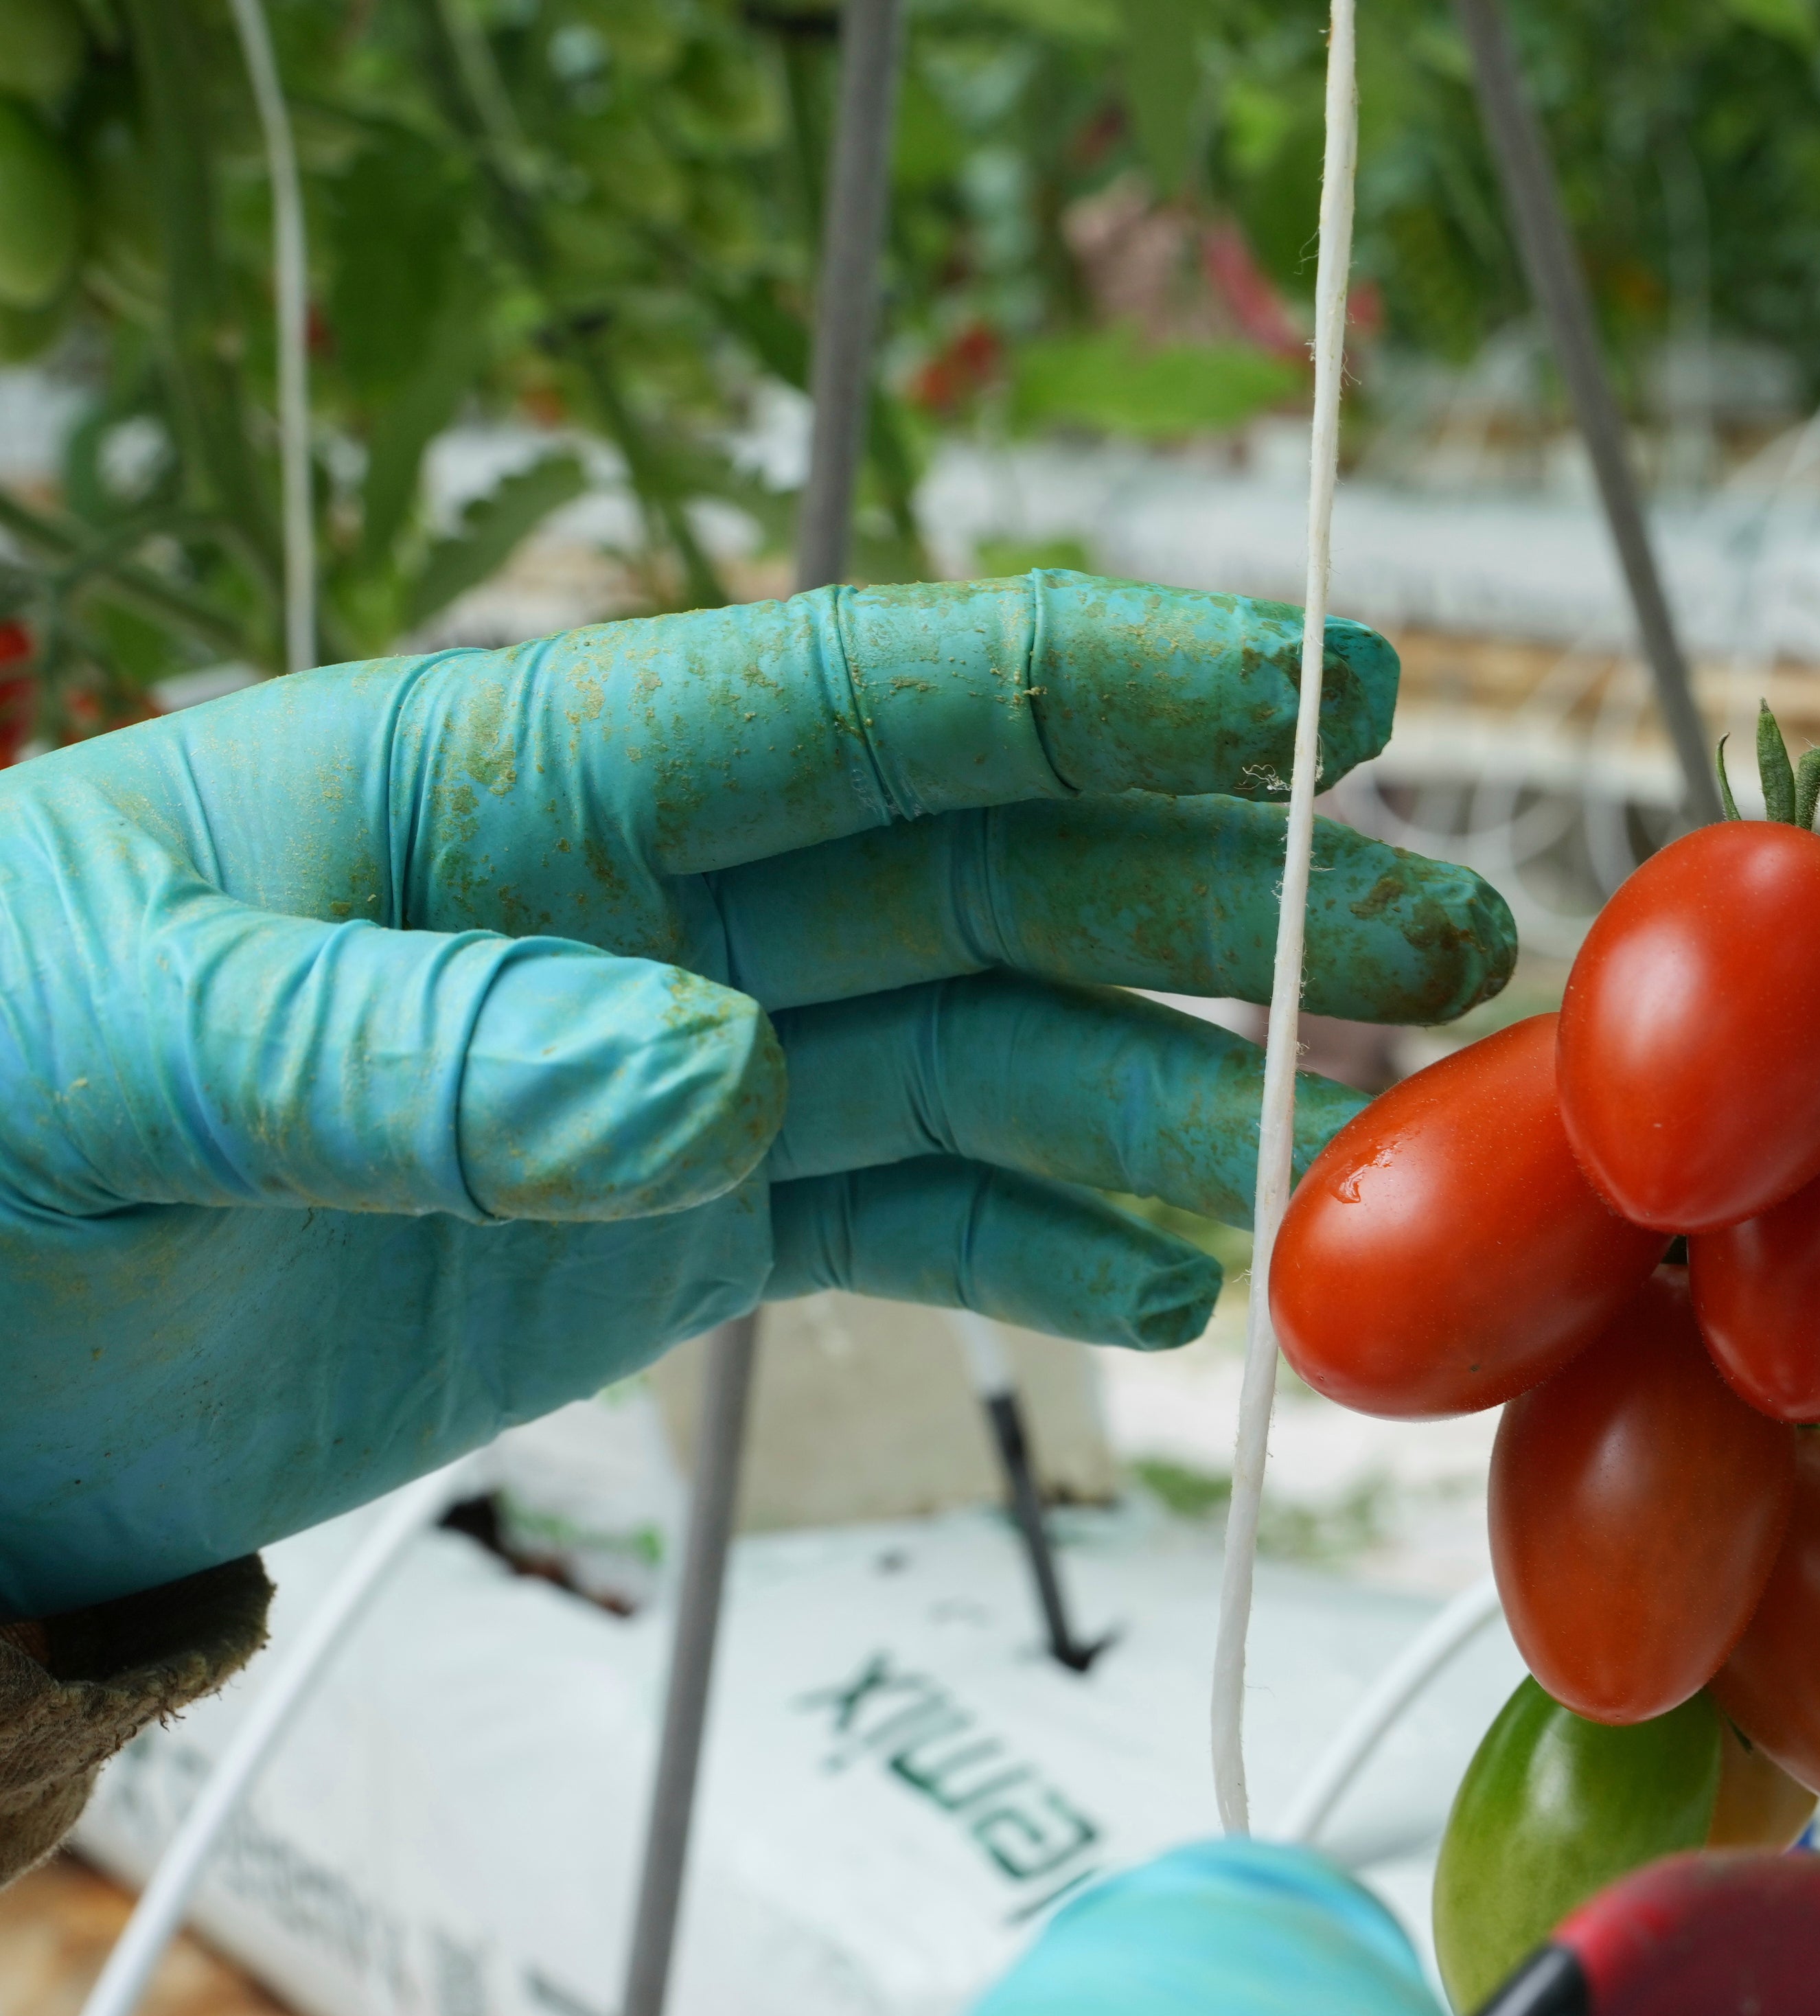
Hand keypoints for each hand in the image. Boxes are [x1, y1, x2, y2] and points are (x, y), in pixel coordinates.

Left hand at [0, 573, 1510, 1618]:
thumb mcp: (115, 1064)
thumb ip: (404, 1062)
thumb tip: (708, 1085)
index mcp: (509, 783)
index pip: (863, 697)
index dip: (1109, 684)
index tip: (1325, 686)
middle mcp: (632, 909)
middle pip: (992, 870)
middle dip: (1231, 889)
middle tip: (1443, 938)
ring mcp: (665, 1075)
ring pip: (990, 1047)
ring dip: (1183, 1085)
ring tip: (1357, 1159)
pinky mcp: (661, 1237)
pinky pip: (908, 1214)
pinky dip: (1050, 1248)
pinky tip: (1174, 1284)